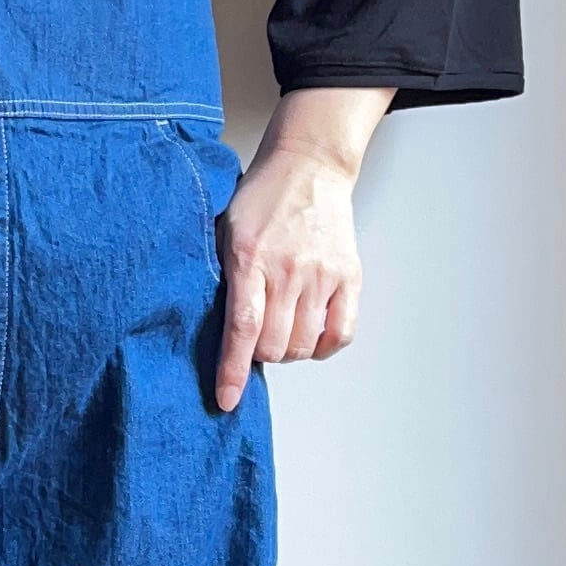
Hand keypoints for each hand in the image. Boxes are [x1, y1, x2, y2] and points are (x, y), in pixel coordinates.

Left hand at [212, 85, 394, 410]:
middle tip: (255, 337)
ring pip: (304, 345)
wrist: (309, 166)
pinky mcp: (349, 276)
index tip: (226, 400)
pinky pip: (340, 334)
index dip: (232, 370)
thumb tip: (216, 332)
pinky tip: (310, 333)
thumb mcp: (226, 232)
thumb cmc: (262, 198)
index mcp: (249, 258)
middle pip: (273, 345)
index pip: (241, 328)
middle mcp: (288, 269)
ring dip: (288, 350)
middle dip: (259, 354)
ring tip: (281, 328)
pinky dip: (323, 346)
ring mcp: (322, 274)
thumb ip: (224, 279)